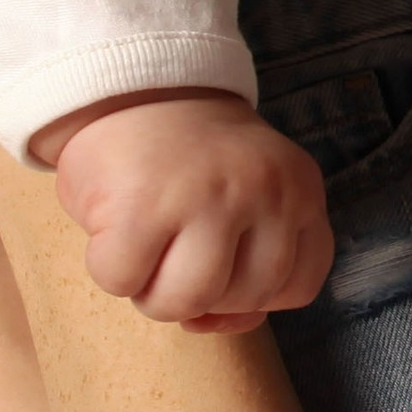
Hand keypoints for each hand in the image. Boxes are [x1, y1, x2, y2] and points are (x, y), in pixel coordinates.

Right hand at [46, 90, 333, 331]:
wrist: (135, 88)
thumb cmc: (191, 162)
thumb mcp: (250, 198)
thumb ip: (251, 261)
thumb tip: (215, 324)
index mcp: (301, 189)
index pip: (300, 285)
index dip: (257, 298)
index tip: (225, 274)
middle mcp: (264, 191)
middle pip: (242, 301)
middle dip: (202, 290)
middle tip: (177, 243)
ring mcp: (206, 197)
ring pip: (184, 302)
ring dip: (152, 288)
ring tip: (148, 241)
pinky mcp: (142, 207)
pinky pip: (122, 281)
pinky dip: (110, 267)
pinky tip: (116, 226)